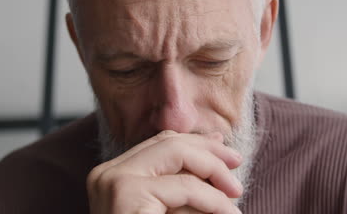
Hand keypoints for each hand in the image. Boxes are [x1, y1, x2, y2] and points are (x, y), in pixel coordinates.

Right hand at [87, 130, 242, 213]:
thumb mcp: (172, 207)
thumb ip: (188, 179)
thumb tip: (217, 139)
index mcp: (114, 175)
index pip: (161, 143)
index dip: (197, 142)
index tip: (226, 150)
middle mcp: (108, 174)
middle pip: (168, 142)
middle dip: (210, 151)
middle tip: (238, 164)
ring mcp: (113, 182)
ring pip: (178, 155)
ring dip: (215, 172)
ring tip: (236, 194)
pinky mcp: (125, 195)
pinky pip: (184, 187)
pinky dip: (213, 199)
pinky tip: (229, 213)